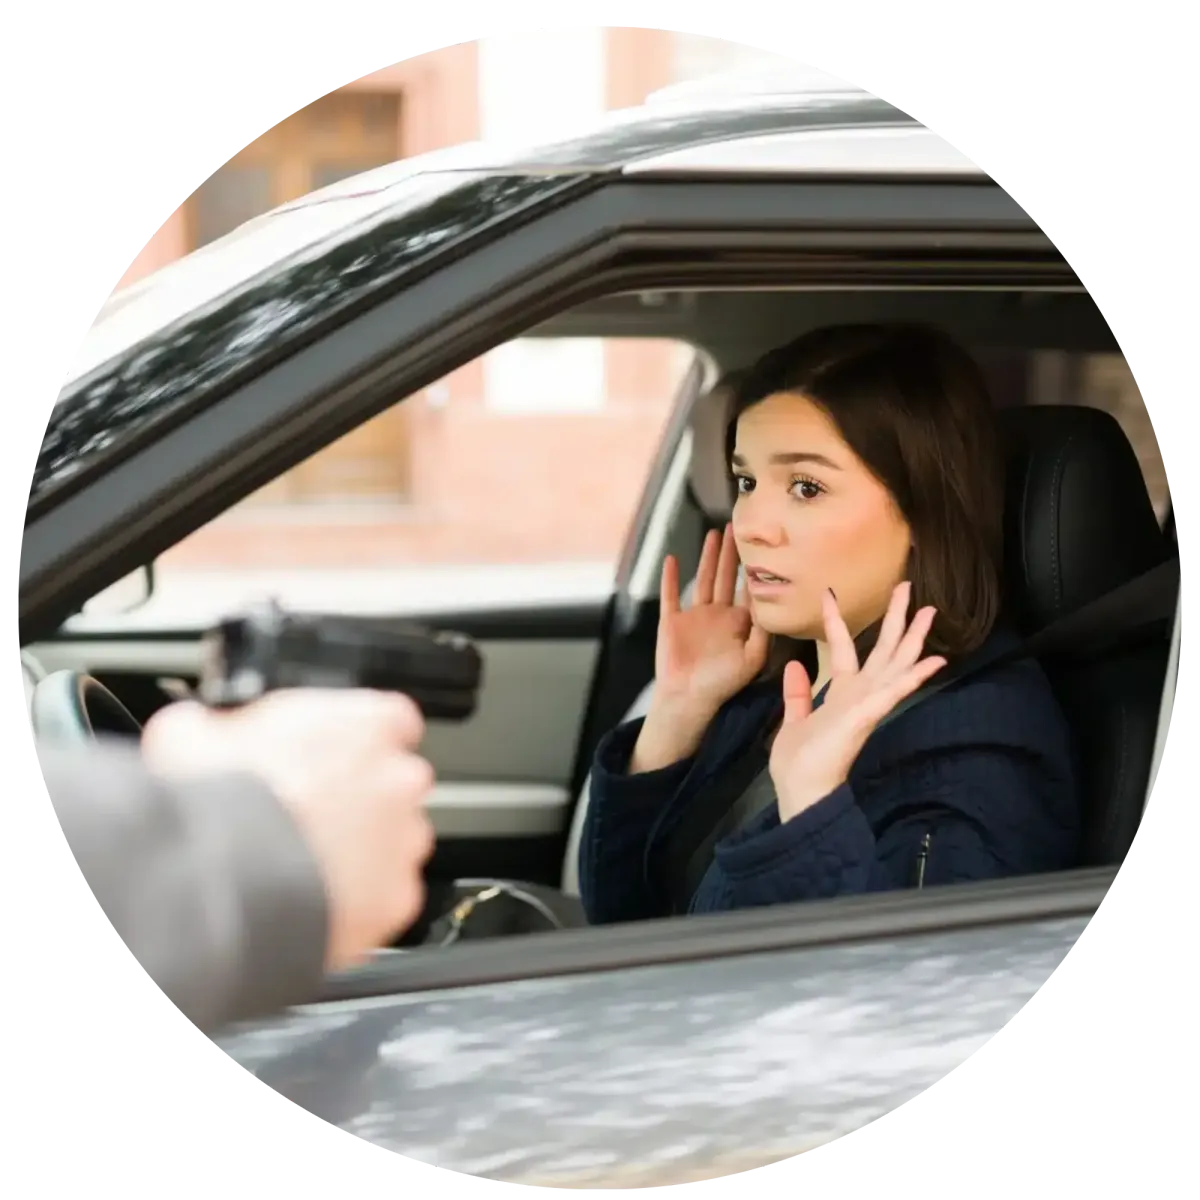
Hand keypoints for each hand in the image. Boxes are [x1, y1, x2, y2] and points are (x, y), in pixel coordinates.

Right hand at [141, 688, 435, 971]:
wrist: (224, 883)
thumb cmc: (220, 803)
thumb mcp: (192, 736)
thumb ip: (211, 727)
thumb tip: (193, 729)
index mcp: (364, 723)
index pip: (387, 720)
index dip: (353, 742)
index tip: (327, 757)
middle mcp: (398, 776)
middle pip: (393, 783)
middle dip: (358, 799)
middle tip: (307, 817)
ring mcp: (404, 838)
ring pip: (396, 842)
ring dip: (363, 852)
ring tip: (305, 867)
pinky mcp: (398, 896)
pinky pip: (387, 897)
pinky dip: (361, 903)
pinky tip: (316, 904)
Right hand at [655, 523, 768, 714]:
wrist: (688, 697)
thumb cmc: (723, 682)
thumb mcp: (753, 658)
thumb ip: (763, 631)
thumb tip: (772, 603)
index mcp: (738, 623)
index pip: (748, 589)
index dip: (753, 568)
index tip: (760, 545)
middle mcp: (717, 615)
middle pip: (726, 577)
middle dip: (731, 553)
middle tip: (736, 527)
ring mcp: (694, 616)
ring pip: (703, 579)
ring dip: (708, 558)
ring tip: (714, 534)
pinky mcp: (672, 620)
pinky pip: (671, 594)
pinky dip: (671, 578)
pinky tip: (673, 559)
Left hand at [769, 583, 945, 821]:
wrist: (800, 791)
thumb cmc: (798, 763)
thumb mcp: (793, 720)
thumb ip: (798, 694)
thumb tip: (796, 665)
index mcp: (841, 694)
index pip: (843, 648)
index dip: (836, 621)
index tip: (829, 592)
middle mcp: (859, 696)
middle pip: (883, 650)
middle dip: (896, 618)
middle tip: (908, 585)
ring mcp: (865, 706)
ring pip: (895, 665)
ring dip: (913, 638)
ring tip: (930, 610)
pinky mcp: (866, 718)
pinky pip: (892, 693)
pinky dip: (912, 677)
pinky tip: (934, 661)